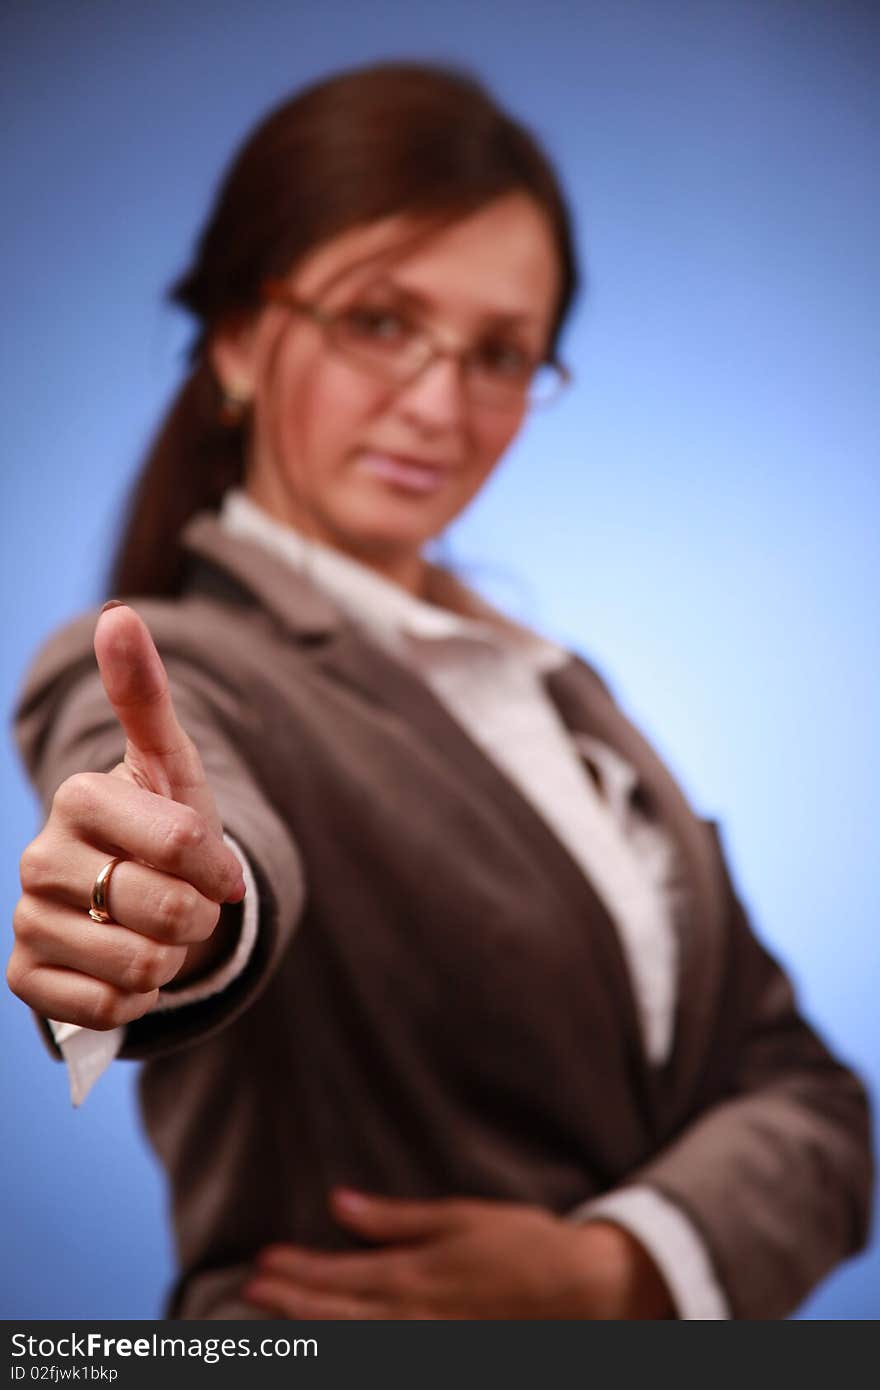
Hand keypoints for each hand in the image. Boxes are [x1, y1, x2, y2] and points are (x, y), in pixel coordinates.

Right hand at [7, 602, 245, 1029]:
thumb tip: (119, 613)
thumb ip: (145, 693)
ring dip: (168, 960)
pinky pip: (105, 1011)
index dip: (217, 864)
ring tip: (152, 933)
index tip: (214, 863)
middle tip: (186, 905)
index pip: (182, 842)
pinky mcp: (24, 978)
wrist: (136, 897)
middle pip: (167, 912)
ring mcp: (27, 920)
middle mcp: (39, 857)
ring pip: (139, 968)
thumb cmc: (163, 826)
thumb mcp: (169, 763)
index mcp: (80, 797)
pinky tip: (123, 969)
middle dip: (198, 917)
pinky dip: (134, 1001)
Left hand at [242, 1189, 674, 1318]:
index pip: (342, 1275)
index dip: (299, 1272)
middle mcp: (415, 1317)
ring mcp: (429, 1346)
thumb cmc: (522, 1245)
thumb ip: (394, 1219)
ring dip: (313, 1333)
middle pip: (339, 1316)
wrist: (583, 1292)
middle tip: (251, 1292)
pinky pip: (389, 1361)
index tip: (263, 1263)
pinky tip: (331, 1348)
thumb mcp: (458, 1217)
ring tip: (273, 1325)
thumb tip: (339, 1202)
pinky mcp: (446, 1359)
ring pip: (357, 1345)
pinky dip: (353, 1352)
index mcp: (416, 1274)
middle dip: (292, 1305)